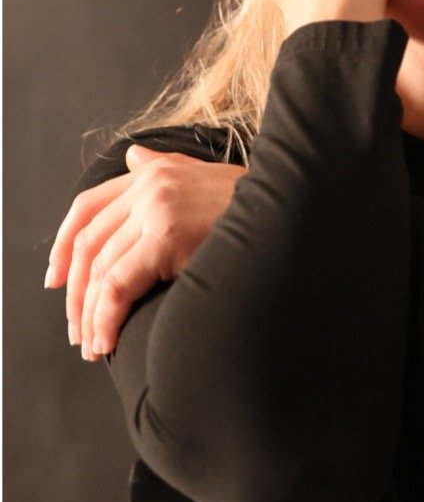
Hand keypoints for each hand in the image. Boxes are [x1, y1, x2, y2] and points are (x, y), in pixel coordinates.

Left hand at [46, 145, 244, 359]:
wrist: (290, 209)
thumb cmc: (252, 206)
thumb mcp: (202, 177)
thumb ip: (162, 168)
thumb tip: (132, 158)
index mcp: (154, 171)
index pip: (87, 207)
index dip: (62, 246)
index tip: (56, 280)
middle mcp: (150, 183)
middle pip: (88, 243)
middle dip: (75, 293)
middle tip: (76, 328)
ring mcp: (157, 207)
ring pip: (100, 269)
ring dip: (90, 314)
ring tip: (93, 344)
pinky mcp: (167, 235)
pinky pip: (119, 284)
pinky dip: (106, 317)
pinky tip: (107, 340)